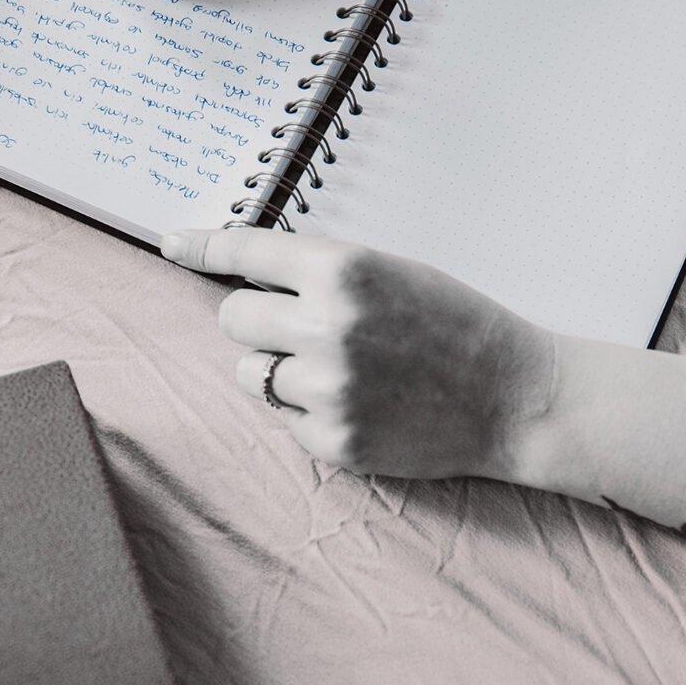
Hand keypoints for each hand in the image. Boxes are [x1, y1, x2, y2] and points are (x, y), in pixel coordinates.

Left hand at [161, 227, 557, 481]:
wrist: (513, 398)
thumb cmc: (455, 326)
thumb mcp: (392, 273)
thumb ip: (320, 273)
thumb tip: (242, 276)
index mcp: (344, 272)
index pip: (247, 252)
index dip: (202, 247)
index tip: (171, 244)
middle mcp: (327, 328)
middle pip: (233, 318)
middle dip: (256, 319)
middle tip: (300, 326)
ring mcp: (327, 389)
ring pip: (251, 372)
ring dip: (281, 369)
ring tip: (344, 370)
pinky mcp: (332, 440)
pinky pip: (284, 418)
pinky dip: (309, 411)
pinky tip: (362, 403)